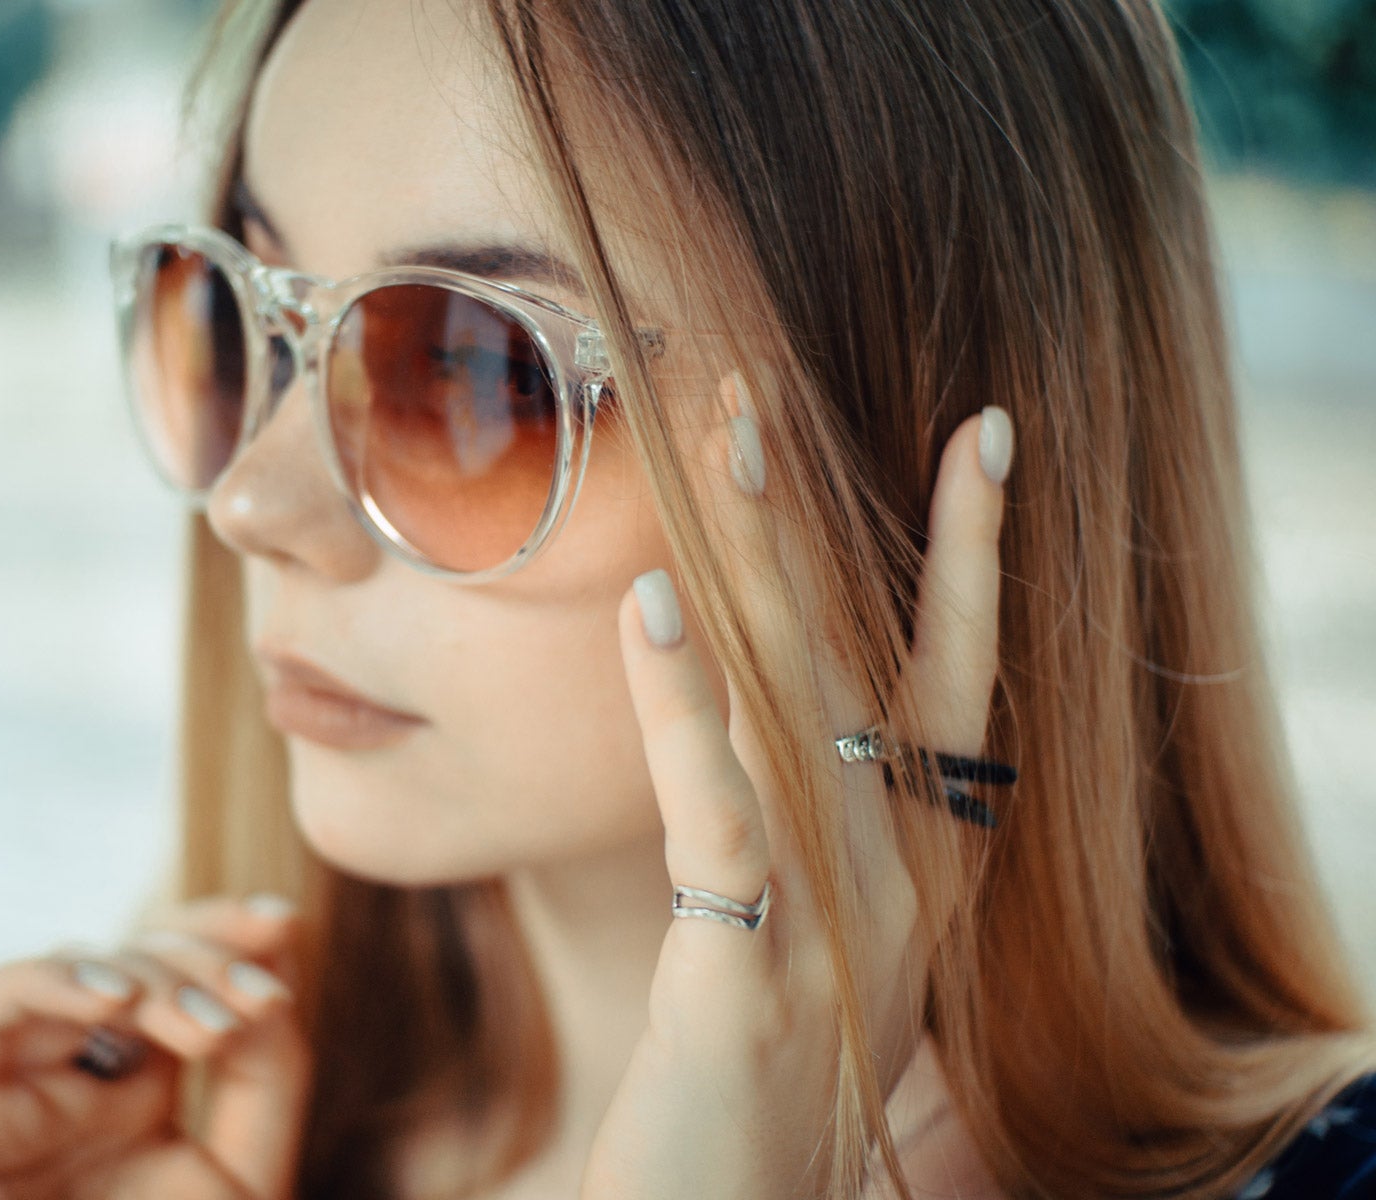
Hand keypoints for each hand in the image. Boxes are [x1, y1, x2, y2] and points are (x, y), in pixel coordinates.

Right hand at [0, 895, 312, 1199]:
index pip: (170, 974)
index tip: (284, 922)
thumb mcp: (248, 1171)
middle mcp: (69, 1093)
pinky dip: (45, 979)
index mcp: (136, 1100)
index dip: (221, 933)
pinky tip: (114, 1000)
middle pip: (121, 963)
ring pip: (57, 974)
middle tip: (254, 1001)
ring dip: (137, 973)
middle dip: (194, 958)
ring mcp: (10, 1106)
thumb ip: (265, 1063)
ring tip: (202, 1025)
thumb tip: (279, 939)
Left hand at [581, 403, 1012, 1198]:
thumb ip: (806, 835)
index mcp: (921, 867)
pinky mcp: (757, 975)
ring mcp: (837, 924)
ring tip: (721, 438)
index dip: (974, 559)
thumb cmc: (769, 1087)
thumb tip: (767, 722)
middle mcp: (900, 881)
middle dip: (818, 514)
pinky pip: (722, 814)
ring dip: (761, 561)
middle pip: (867, 659)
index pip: (960, 680)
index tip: (980, 435)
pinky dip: (684, 706)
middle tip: (760, 383)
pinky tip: (650, 610)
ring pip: (804, 704)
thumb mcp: (816, 943)